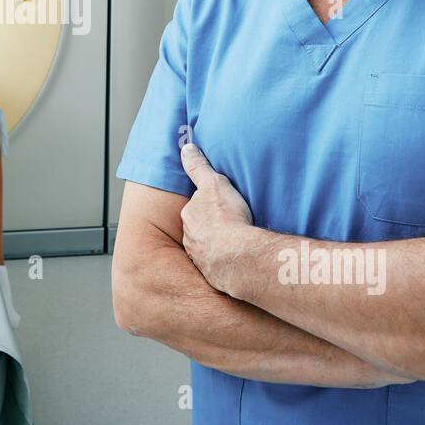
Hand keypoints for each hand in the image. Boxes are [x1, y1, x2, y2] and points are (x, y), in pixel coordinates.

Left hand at [179, 142, 252, 295]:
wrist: (238, 257)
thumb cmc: (226, 219)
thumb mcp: (214, 184)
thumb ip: (199, 167)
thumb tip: (185, 148)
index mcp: (189, 217)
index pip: (195, 208)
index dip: (206, 207)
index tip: (217, 208)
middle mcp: (190, 239)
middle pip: (198, 230)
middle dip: (209, 229)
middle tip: (228, 227)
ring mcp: (201, 259)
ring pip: (207, 249)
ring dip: (217, 247)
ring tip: (235, 245)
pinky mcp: (214, 276)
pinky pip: (219, 267)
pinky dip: (226, 264)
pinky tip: (238, 262)